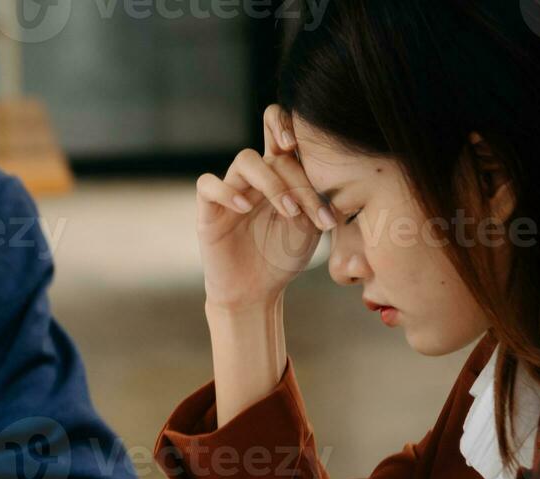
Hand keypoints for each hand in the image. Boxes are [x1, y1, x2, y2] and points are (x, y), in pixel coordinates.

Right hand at [197, 104, 334, 311]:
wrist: (256, 292)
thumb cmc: (282, 258)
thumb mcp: (310, 226)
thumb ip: (317, 196)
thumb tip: (331, 172)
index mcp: (280, 176)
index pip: (281, 135)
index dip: (288, 125)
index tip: (303, 146)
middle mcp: (254, 179)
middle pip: (274, 155)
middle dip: (296, 181)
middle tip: (306, 211)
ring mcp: (231, 191)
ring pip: (245, 161)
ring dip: (271, 183)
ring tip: (287, 212)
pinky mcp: (208, 210)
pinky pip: (208, 185)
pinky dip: (226, 192)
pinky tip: (244, 209)